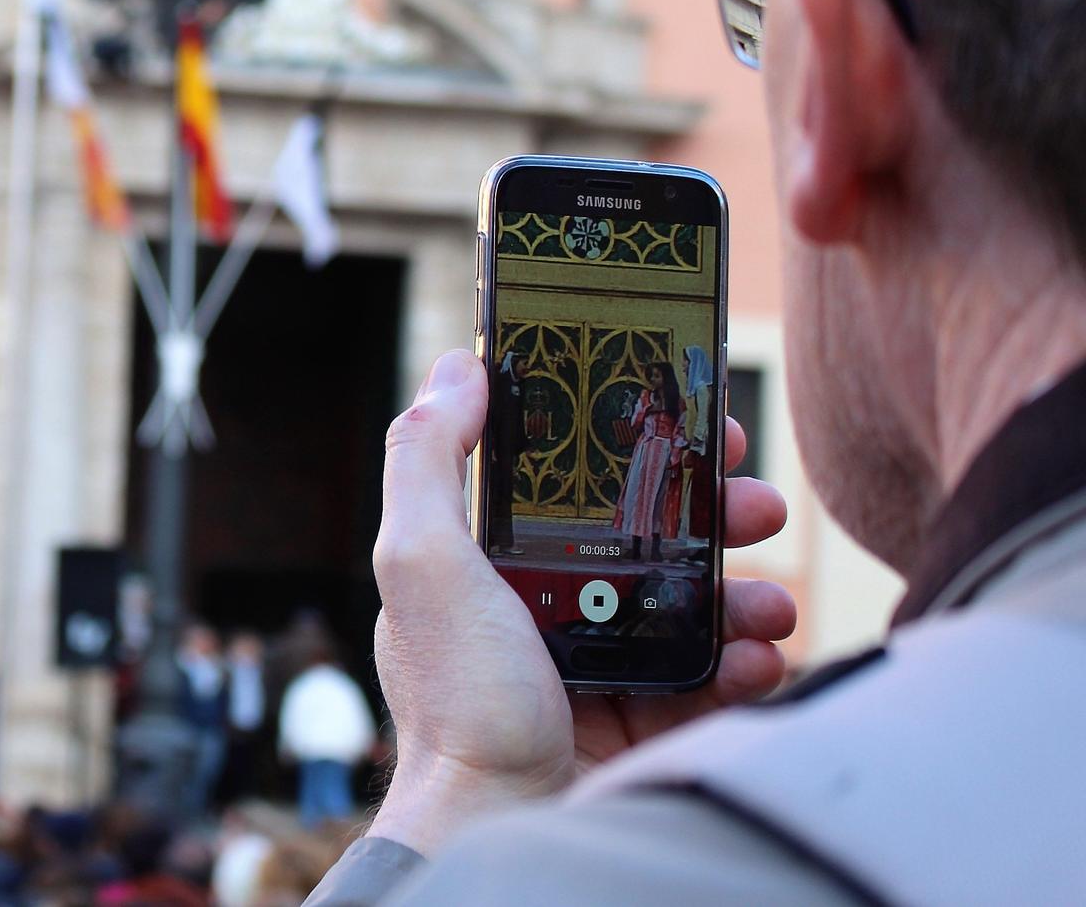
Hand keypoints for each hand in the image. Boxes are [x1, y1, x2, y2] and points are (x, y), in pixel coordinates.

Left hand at [368, 350, 794, 854]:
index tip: (690, 420)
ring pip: (695, 605)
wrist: (500, 826)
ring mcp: (600, 668)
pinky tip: (758, 657)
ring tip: (768, 598)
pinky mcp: (647, 725)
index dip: (634, 446)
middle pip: (650, 537)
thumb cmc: (458, 700)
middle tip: (757, 502)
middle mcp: (546, 610)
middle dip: (714, 513)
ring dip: (746, 589)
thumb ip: (429, 458)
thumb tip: (461, 365)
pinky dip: (749, 662)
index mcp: (494, 564)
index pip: (574, 484)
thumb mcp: (422, 561)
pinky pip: (715, 677)